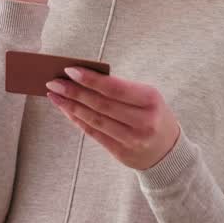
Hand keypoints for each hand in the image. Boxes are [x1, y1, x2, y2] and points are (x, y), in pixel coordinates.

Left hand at [46, 67, 181, 170]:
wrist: (169, 152)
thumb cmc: (154, 115)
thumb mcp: (147, 97)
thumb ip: (121, 89)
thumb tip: (84, 78)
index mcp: (150, 100)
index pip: (114, 88)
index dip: (90, 79)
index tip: (69, 70)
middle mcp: (142, 121)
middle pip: (101, 104)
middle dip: (74, 92)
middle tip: (54, 82)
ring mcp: (132, 139)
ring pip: (94, 120)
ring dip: (71, 106)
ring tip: (55, 94)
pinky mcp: (121, 152)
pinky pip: (94, 133)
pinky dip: (78, 120)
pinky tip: (66, 109)